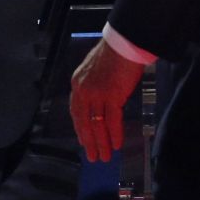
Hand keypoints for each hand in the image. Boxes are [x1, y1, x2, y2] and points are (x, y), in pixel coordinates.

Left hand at [70, 39, 144, 162]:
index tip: (83, 142)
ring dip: (101, 142)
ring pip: (97, 124)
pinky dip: (114, 134)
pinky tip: (116, 144)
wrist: (124, 43)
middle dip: (89, 142)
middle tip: (93, 156)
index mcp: (77, 83)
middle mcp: (83, 89)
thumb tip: (98, 104)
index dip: (80, 129)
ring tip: (104, 156)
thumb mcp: (94, 70)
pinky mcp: (112, 95)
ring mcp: (97, 93)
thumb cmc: (113, 54)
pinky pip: (112, 120)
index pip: (76, 111)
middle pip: (84, 122)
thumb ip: (92, 86)